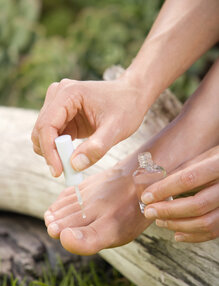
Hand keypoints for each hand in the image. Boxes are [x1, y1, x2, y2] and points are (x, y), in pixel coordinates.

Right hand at [31, 77, 146, 175]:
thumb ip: (97, 147)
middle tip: (66, 172)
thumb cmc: (126, 106)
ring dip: (53, 153)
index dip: (49, 150)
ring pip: (44, 135)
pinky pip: (53, 137)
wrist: (133, 96)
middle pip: (41, 130)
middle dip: (50, 153)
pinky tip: (72, 158)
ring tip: (71, 165)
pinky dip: (59, 150)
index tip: (58, 171)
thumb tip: (75, 165)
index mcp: (68, 93)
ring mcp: (59, 105)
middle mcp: (58, 95)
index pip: (47, 125)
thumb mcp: (116, 128)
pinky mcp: (63, 116)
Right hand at [44, 166, 149, 254]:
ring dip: (56, 216)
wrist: (139, 183)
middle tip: (53, 230)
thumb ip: (92, 239)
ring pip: (68, 207)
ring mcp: (94, 193)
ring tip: (51, 222)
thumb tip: (67, 238)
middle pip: (71, 222)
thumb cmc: (130, 215)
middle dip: (59, 227)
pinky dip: (59, 203)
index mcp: (113, 227)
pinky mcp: (88, 183)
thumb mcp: (119, 233)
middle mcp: (102, 209)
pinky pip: (68, 194)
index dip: (75, 241)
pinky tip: (56, 211)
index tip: (64, 236)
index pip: (91, 238)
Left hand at [141, 146, 218, 242]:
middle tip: (149, 212)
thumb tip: (156, 185)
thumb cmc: (218, 161)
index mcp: (218, 165)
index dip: (165, 189)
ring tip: (160, 221)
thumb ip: (184, 170)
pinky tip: (177, 233)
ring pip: (205, 222)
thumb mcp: (203, 157)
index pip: (189, 179)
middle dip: (168, 211)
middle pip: (197, 205)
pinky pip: (213, 231)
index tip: (147, 196)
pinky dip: (193, 236)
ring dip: (178, 225)